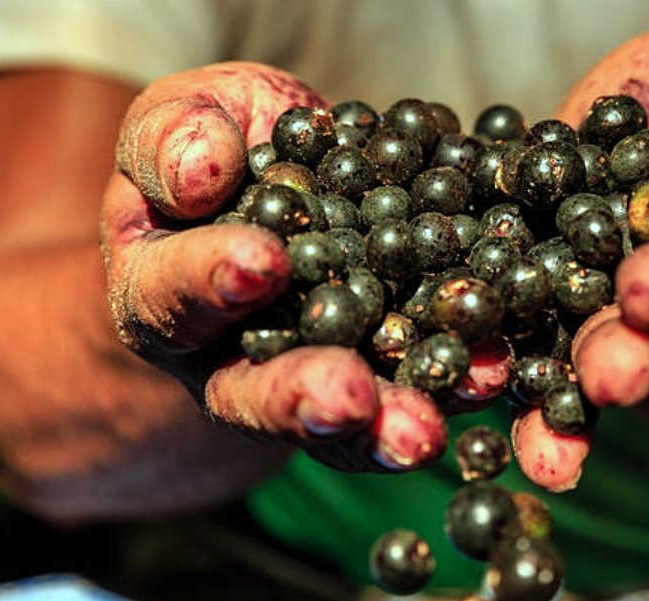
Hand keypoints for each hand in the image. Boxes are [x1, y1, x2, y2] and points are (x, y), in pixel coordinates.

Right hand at [101, 63, 445, 472]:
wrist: (278, 186)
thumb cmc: (217, 146)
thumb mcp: (183, 120)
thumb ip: (175, 137)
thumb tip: (200, 171)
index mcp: (160, 292)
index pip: (173, 294)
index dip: (212, 279)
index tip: (263, 263)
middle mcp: (224, 358)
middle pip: (251, 393)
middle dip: (300, 397)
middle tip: (345, 399)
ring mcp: (304, 379)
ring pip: (336, 424)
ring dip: (382, 427)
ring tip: (423, 432)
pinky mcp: (378, 379)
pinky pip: (406, 397)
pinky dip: (447, 389)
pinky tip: (488, 378)